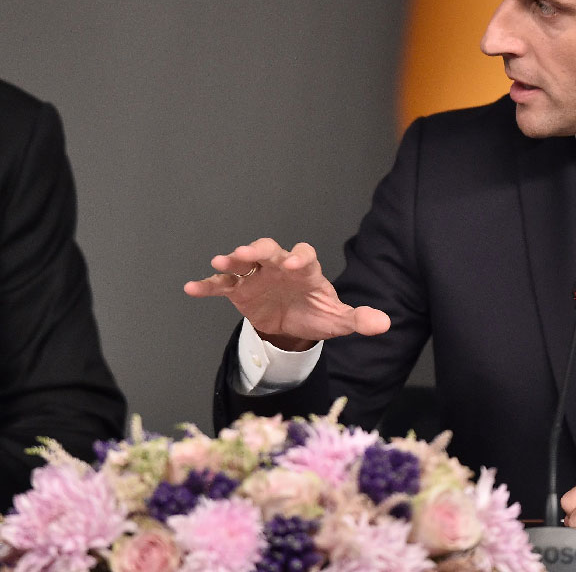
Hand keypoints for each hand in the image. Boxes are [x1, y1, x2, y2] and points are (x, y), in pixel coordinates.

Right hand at [183, 237, 389, 349]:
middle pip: (268, 249)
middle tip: (247, 252)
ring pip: (243, 261)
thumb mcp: (338, 320)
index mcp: (305, 270)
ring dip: (232, 259)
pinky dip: (207, 285)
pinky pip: (221, 285)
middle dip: (258, 249)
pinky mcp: (239, 290)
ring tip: (219, 262)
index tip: (296, 264)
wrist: (293, 324)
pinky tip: (191, 288)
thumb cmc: (316, 313)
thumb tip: (384, 324)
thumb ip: (358, 319)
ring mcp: (257, 276)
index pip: (304, 256)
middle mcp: (279, 266)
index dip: (300, 257)